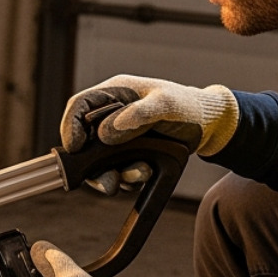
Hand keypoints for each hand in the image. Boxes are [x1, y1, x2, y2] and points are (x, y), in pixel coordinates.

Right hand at [60, 75, 237, 192]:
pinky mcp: (128, 153)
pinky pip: (117, 170)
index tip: (74, 148)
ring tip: (139, 175)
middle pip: (85, 141)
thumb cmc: (186, 106)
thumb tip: (107, 132)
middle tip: (107, 182)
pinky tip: (144, 175)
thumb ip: (138, 115)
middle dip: (92, 165)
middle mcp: (111, 116)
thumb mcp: (165, 104)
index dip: (70, 127)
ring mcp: (118, 136)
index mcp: (114, 94)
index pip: (79, 106)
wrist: (207, 125)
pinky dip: (127, 178)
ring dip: (113, 175)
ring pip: (100, 161)